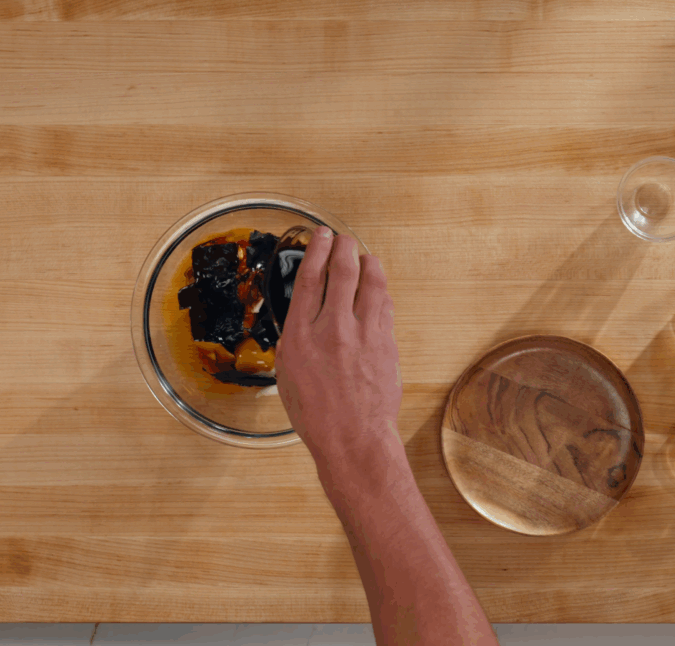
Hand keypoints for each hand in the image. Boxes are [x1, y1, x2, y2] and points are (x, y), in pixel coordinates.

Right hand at [276, 226, 402, 472]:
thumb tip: (307, 316)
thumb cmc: (318, 415)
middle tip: (343, 239)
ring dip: (368, 261)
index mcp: (302, 335)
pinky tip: (377, 288)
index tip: (319, 236)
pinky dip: (380, 290)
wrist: (353, 438)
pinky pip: (385, 304)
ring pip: (371, 280)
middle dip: (344, 246)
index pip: (310, 278)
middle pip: (342, 270)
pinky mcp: (386, 342)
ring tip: (364, 256)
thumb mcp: (288, 373)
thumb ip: (298, 338)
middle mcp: (333, 329)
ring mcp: (363, 334)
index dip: (315, 250)